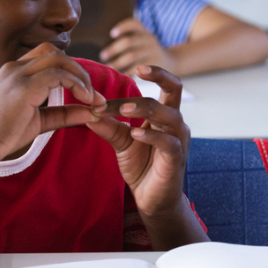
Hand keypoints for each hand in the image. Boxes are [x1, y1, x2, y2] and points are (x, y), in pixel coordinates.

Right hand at [0, 43, 105, 164]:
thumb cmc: (0, 135)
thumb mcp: (37, 121)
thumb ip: (63, 114)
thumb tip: (91, 112)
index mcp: (15, 72)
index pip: (49, 57)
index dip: (72, 71)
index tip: (89, 94)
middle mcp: (15, 68)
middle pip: (56, 53)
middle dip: (80, 71)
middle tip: (93, 95)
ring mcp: (17, 75)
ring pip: (59, 59)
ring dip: (80, 76)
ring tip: (91, 98)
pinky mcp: (22, 87)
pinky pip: (57, 74)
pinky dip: (76, 84)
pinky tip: (85, 101)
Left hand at [86, 65, 189, 217]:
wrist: (152, 200)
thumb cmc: (141, 167)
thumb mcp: (121, 142)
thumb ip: (109, 126)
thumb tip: (88, 109)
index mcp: (165, 115)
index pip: (168, 86)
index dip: (155, 73)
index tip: (135, 67)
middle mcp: (176, 123)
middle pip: (175, 90)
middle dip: (159, 77)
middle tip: (137, 70)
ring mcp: (179, 140)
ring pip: (169, 115)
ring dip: (145, 108)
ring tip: (122, 108)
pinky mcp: (176, 159)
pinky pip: (168, 142)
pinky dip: (151, 136)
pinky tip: (135, 133)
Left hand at [102, 19, 175, 73]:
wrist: (171, 62)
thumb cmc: (147, 52)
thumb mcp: (143, 41)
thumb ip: (129, 41)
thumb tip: (105, 49)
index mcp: (144, 31)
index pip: (134, 24)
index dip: (122, 27)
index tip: (112, 34)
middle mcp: (149, 39)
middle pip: (129, 41)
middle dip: (114, 49)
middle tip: (103, 56)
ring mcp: (153, 52)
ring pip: (132, 56)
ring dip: (118, 62)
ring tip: (109, 67)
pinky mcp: (156, 65)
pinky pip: (138, 68)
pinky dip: (127, 71)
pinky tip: (120, 75)